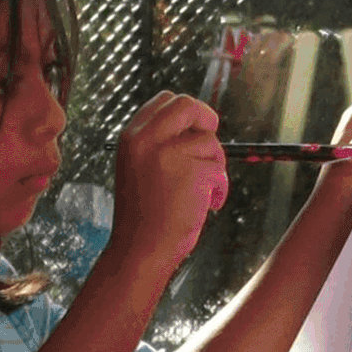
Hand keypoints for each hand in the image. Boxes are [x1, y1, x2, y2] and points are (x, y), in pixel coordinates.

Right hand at [108, 91, 229, 275]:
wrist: (140, 251)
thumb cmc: (144, 216)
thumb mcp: (139, 168)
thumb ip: (159, 143)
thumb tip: (198, 124)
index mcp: (131, 137)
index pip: (165, 100)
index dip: (186, 112)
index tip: (194, 128)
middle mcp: (147, 140)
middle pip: (187, 105)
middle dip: (206, 119)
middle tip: (211, 140)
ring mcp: (170, 155)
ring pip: (209, 143)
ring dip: (214, 167)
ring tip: (200, 193)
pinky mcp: (193, 172)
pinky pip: (219, 170)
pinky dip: (219, 189)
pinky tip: (207, 205)